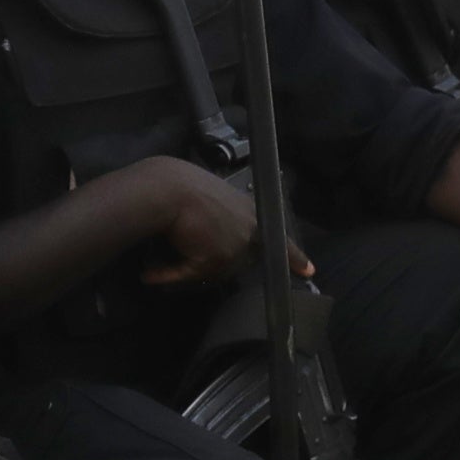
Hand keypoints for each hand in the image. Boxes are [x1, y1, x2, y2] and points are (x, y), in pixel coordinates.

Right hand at [123, 157, 313, 289]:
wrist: (168, 187)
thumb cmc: (182, 184)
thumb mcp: (211, 196)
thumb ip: (222, 217)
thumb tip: (208, 243)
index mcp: (250, 211)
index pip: (277, 236)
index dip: (294, 255)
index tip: (310, 270)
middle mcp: (247, 230)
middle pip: (237, 260)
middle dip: (214, 263)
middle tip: (186, 255)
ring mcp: (233, 245)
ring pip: (213, 271)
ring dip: (185, 269)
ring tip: (160, 264)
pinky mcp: (214, 258)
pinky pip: (189, 275)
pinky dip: (167, 275)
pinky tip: (149, 275)